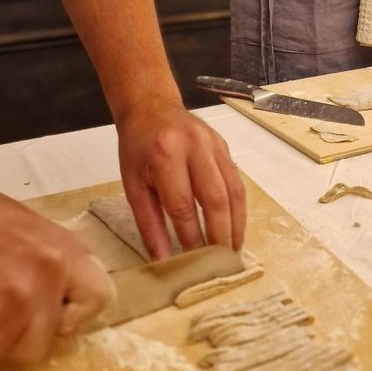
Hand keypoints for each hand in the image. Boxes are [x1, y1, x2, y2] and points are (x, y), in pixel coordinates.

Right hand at [0, 174, 111, 370]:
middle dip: (13, 337)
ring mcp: (10, 305)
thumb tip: (63, 309)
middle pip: (38, 346)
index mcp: (64, 252)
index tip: (53, 312)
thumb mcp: (33, 230)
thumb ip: (53, 267)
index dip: (72, 314)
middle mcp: (43, 280)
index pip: (99, 299)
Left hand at [116, 100, 245, 258]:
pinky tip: (234, 227)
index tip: (195, 265)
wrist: (151, 106)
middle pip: (215, 198)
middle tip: (223, 264)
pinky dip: (238, 207)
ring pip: (233, 189)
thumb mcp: (133, 185)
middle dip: (221, 235)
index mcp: (165, 154)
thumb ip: (149, 223)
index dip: (192, 238)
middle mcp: (194, 146)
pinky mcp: (224, 145)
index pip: (183, 205)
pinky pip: (236, 180)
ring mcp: (213, 143)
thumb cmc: (137, 147)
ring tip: (233, 251)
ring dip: (236, 224)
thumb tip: (164, 260)